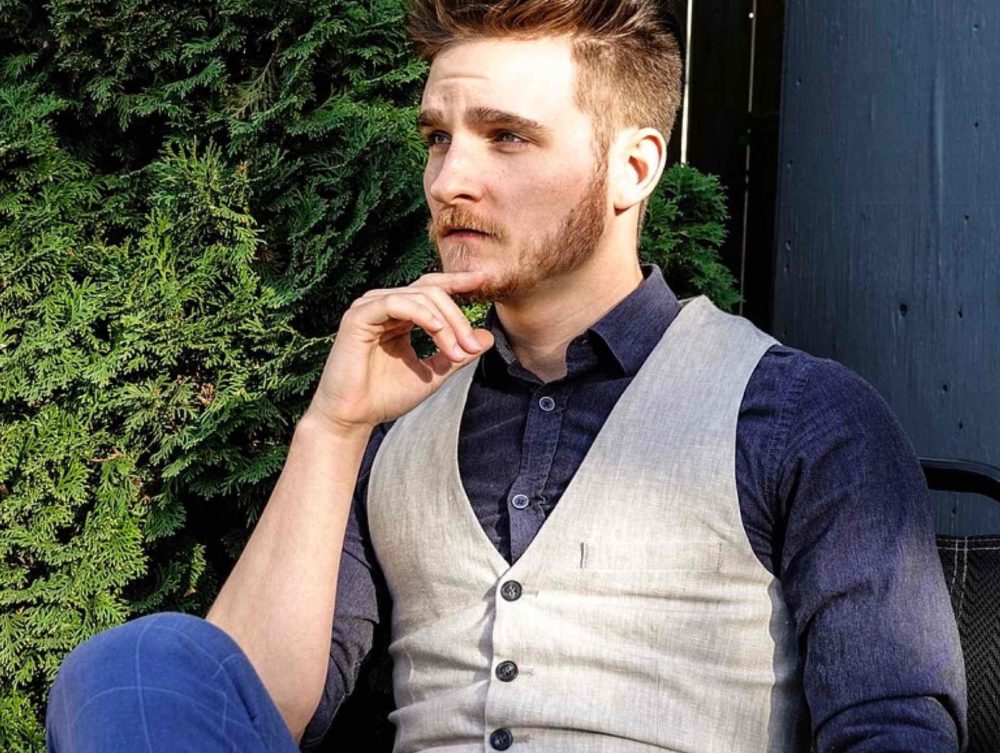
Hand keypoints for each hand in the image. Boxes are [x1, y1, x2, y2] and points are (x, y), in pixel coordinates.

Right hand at [304, 271, 494, 434]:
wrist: (354, 418)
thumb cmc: (386, 397)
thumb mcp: (433, 374)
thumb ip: (457, 354)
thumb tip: (487, 337)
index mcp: (400, 315)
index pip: (432, 289)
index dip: (457, 282)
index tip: (483, 280)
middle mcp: (384, 305)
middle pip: (431, 291)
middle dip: (458, 317)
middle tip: (473, 347)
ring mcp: (370, 308)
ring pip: (419, 297)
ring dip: (446, 324)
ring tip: (458, 351)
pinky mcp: (358, 316)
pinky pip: (395, 303)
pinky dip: (421, 314)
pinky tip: (437, 330)